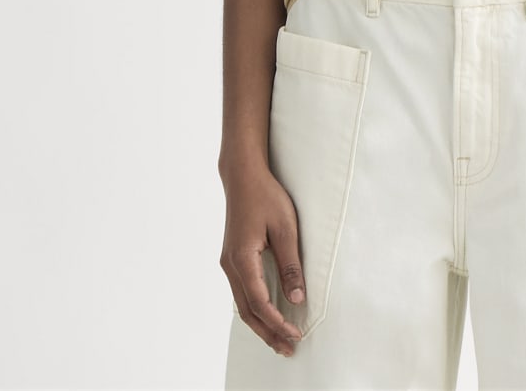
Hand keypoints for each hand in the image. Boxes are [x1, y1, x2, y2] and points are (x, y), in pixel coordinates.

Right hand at [219, 164, 307, 356]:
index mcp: (242, 260)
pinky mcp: (232, 258)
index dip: (277, 323)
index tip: (295, 334)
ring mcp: (228, 263)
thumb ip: (290, 264)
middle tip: (288, 348)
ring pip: (242, 304)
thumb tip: (297, 297)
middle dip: (268, 333)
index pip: (260, 303)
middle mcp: (230, 266)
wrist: (242, 176)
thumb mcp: (285, 228)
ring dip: (261, 324)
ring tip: (279, 340)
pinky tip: (267, 315)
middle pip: (248, 311)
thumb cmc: (265, 196)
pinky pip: (242, 292)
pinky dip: (255, 309)